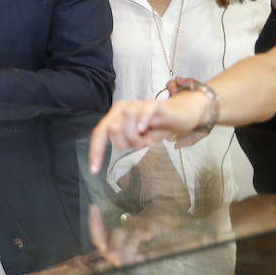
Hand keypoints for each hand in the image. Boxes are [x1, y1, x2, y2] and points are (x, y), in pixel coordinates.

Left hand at [87, 94, 209, 172]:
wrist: (182, 115)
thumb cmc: (157, 127)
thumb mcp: (138, 138)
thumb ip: (125, 140)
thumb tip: (115, 142)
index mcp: (116, 116)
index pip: (99, 132)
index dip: (95, 151)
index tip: (93, 170)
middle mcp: (123, 107)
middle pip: (112, 130)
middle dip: (125, 143)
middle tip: (141, 144)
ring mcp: (138, 104)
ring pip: (128, 124)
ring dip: (139, 138)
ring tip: (149, 139)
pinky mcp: (155, 105)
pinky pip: (144, 110)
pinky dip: (142, 120)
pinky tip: (144, 128)